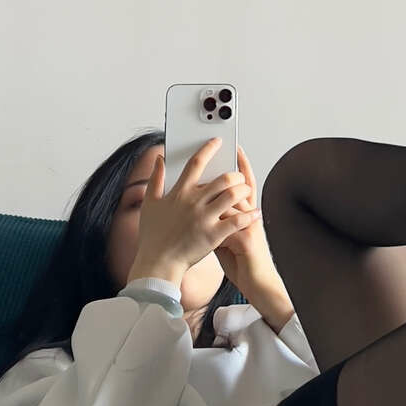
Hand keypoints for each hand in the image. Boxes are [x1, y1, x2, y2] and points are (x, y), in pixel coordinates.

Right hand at [128, 140, 258, 284]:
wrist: (157, 264)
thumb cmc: (153, 236)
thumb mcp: (150, 204)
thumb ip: (155, 179)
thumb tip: (159, 159)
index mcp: (179, 193)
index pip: (196, 163)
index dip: (208, 149)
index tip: (218, 141)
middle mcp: (193, 202)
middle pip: (223, 179)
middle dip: (235, 174)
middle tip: (238, 176)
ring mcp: (204, 219)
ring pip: (233, 195)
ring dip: (244, 190)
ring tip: (246, 191)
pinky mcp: (213, 235)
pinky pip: (237, 221)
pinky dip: (249, 215)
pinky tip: (255, 212)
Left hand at [213, 150, 272, 290]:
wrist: (258, 284)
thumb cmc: (242, 261)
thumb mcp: (228, 236)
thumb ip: (218, 219)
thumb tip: (202, 205)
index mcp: (244, 214)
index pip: (243, 184)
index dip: (240, 166)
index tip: (233, 148)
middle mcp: (250, 216)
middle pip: (242, 186)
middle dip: (231, 169)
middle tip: (220, 152)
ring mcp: (250, 226)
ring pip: (236, 200)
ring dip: (223, 190)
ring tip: (211, 178)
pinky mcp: (247, 239)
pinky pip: (233, 221)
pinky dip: (222, 214)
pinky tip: (209, 209)